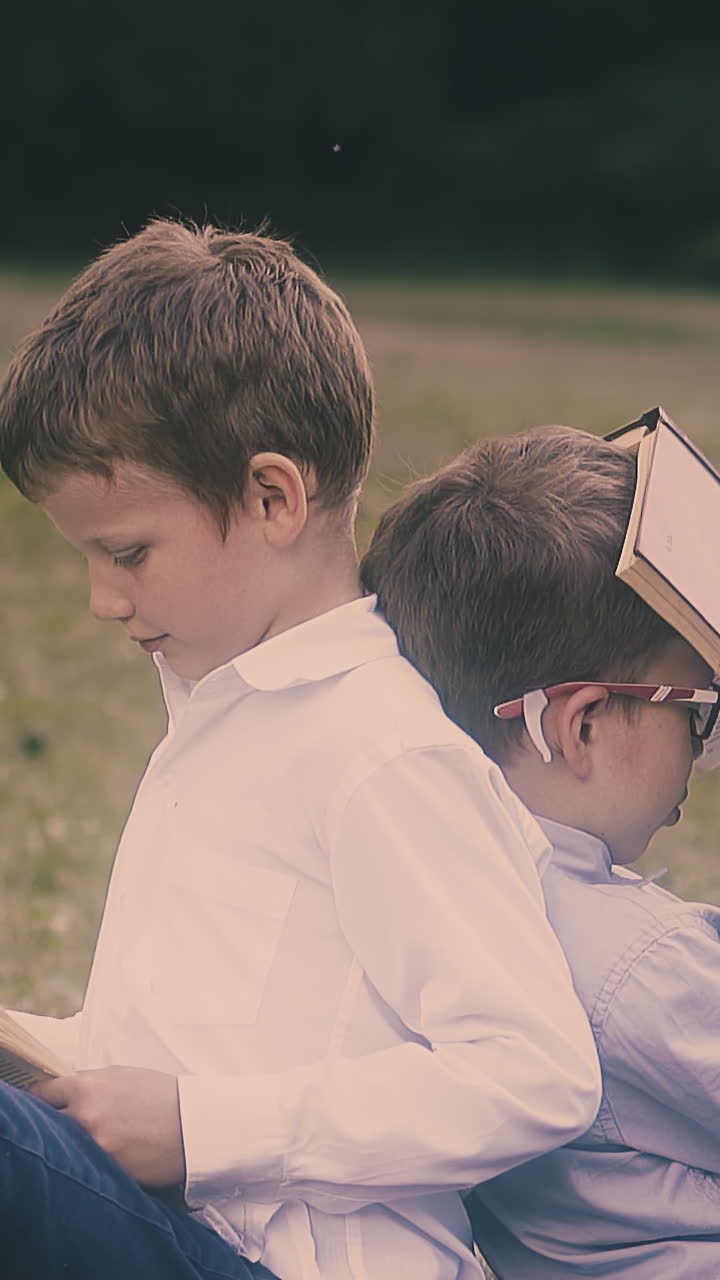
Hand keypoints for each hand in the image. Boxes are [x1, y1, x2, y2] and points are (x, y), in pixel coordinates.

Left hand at [32, 1066, 185, 1187]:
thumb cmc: (162, 1095)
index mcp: (87, 1087)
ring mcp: (95, 1147)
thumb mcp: (123, 1075)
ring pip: (65, 1148)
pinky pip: (86, 1167)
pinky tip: (104, 1158)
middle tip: (62, 1126)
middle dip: (53, 1123)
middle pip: (47, 1123)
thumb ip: (91, 1084)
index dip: (41, 1100)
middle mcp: (85, 1117)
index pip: (43, 1094)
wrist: (194, 1125)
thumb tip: (66, 1093)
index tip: (42, 1105)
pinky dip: (89, 1163)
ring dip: (71, 1146)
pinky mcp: (107, 1171)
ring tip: (90, 1142)